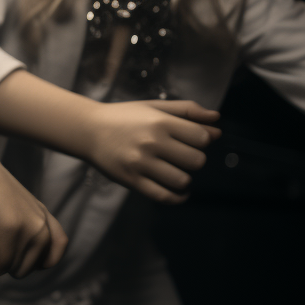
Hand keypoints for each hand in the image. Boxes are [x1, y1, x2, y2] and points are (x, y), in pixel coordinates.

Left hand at [0, 156, 68, 278]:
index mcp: (11, 227)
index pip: (0, 267)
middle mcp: (34, 226)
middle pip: (17, 268)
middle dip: (0, 259)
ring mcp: (43, 221)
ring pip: (34, 264)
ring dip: (18, 259)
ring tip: (2, 238)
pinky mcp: (46, 215)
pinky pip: (60, 244)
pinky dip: (49, 257)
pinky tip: (36, 259)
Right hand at [83, 99, 221, 203]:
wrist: (86, 130)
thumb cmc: (124, 117)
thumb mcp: (154, 107)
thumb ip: (187, 111)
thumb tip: (217, 122)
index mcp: (160, 122)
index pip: (202, 138)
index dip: (202, 141)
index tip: (189, 140)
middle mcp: (151, 142)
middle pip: (196, 161)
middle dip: (193, 160)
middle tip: (180, 156)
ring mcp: (140, 163)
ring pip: (182, 180)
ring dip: (184, 178)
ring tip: (174, 171)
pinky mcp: (131, 180)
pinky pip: (164, 196)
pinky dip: (178, 198)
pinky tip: (179, 191)